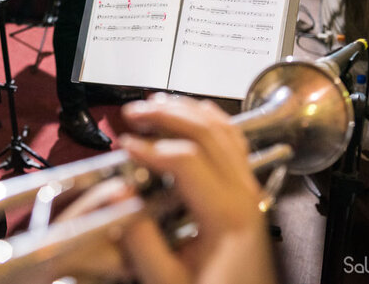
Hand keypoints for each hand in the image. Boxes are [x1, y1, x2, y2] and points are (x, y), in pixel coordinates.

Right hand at [119, 93, 275, 283]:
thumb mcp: (169, 282)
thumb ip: (141, 244)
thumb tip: (118, 198)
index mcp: (226, 215)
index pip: (187, 160)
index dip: (151, 147)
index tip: (125, 144)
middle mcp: (244, 194)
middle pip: (207, 132)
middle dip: (166, 114)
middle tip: (134, 112)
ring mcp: (249, 188)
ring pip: (223, 129)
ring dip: (187, 109)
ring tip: (156, 103)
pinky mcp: (247, 189)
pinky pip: (234, 140)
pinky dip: (211, 119)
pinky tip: (194, 112)